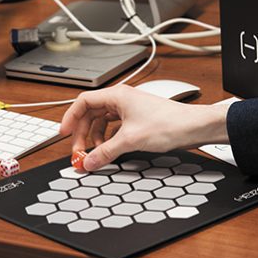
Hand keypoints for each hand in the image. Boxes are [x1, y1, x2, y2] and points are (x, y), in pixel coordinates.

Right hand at [59, 85, 230, 170]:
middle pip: (91, 114)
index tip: (63, 134)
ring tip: (97, 153)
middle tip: (79, 152)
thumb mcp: (130, 140)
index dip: (70, 118)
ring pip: (103, 122)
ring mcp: (131, 109)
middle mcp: (122, 99)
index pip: (83, 102)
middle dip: (83, 133)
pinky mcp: (138, 120)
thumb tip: (89, 161)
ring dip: (96, 138)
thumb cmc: (169, 124)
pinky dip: (109, 139)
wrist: (194, 127)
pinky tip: (111, 150)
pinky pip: (115, 128)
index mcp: (117, 95)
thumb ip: (105, 152)